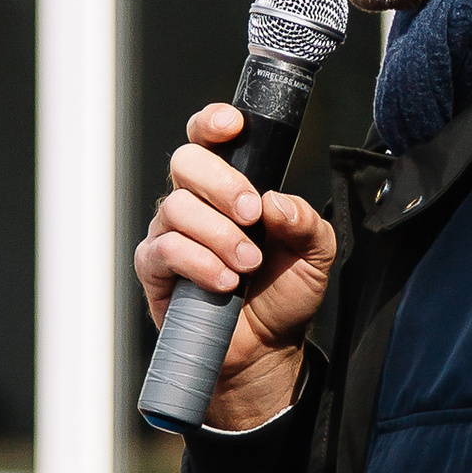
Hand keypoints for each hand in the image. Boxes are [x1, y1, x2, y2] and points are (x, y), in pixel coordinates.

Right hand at [134, 103, 336, 429]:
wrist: (266, 349)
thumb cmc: (283, 293)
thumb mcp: (316, 254)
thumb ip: (306, 220)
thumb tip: (276, 202)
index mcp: (230, 186)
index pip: (209, 138)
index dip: (213, 122)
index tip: (233, 126)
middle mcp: (195, 202)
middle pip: (186, 161)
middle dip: (222, 184)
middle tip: (252, 215)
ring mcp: (171, 233)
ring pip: (176, 207)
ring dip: (219, 235)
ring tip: (247, 266)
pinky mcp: (155, 269)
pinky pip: (164, 250)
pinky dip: (199, 263)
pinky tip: (225, 283)